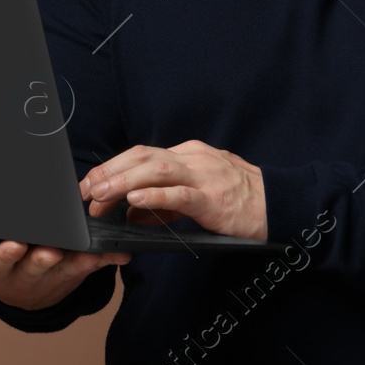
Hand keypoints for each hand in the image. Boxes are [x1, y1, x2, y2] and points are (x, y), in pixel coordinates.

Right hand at [0, 226, 128, 310]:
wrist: (18, 285)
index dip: (7, 255)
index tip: (14, 245)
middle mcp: (22, 273)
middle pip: (33, 265)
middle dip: (41, 256)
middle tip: (49, 248)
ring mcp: (49, 272)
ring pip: (64, 265)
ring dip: (75, 258)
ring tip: (85, 249)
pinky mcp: (73, 269)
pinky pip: (91, 264)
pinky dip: (106, 258)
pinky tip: (120, 253)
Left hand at [79, 140, 267, 240]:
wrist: (278, 206)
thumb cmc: (238, 201)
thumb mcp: (196, 195)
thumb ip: (163, 203)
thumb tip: (130, 210)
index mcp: (188, 154)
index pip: (141, 154)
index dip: (112, 166)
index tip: (89, 183)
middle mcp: (193, 158)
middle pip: (142, 156)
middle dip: (110, 172)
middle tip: (86, 191)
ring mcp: (204, 176)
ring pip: (156, 170)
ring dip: (123, 182)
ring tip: (101, 195)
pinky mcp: (213, 198)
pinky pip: (180, 194)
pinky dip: (155, 195)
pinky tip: (135, 200)